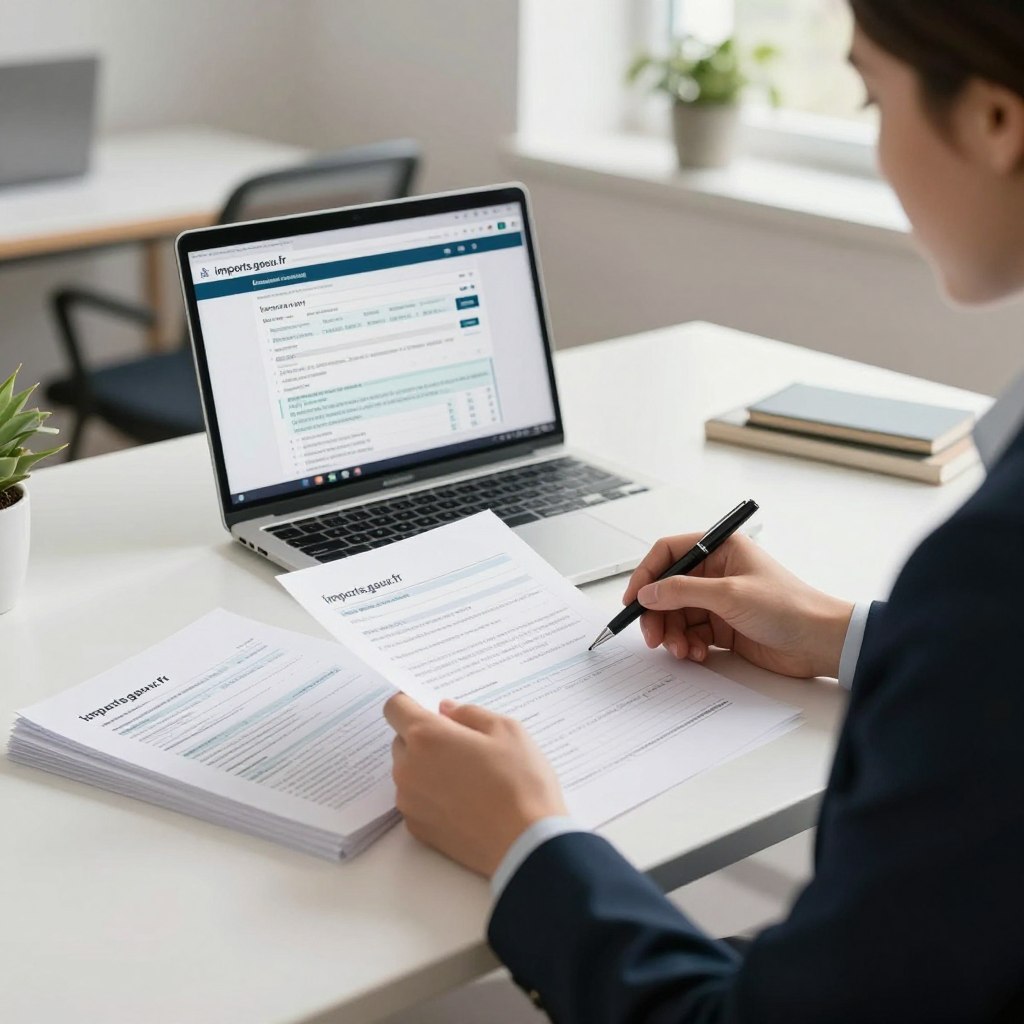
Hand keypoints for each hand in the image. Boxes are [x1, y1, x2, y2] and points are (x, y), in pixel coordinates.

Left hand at [384, 693, 567, 876]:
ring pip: (408, 771)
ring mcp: (409, 801)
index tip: (431, 711)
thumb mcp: (506, 730)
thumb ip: (470, 713)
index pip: (395, 707)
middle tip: (463, 747)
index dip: (411, 703)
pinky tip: (464, 802)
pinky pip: (415, 800)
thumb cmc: (520, 782)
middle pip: (402, 740)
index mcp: (427, 736)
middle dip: (426, 738)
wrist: (525, 844)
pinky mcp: (416, 828)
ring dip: (427, 767)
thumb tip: (446, 710)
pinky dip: (432, 796)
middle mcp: (408, 768)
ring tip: (468, 778)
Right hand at [623, 532, 853, 678]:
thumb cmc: (789, 607)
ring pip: (677, 615)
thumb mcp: (729, 594)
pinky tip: (698, 654)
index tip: (633, 599)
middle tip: (652, 636)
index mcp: (721, 550)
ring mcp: (720, 601)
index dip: (646, 575)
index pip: (669, 553)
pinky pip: (692, 634)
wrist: (820, 643)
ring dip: (673, 634)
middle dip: (657, 614)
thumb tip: (648, 592)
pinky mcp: (724, 627)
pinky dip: (689, 645)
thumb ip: (682, 591)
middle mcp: (717, 572)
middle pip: (668, 589)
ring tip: (681, 650)